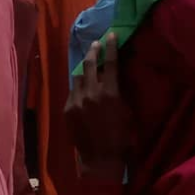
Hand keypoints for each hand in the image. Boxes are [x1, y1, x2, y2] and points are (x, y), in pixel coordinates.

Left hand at [66, 34, 130, 181]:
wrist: (101, 159)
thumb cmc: (122, 138)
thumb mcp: (127, 113)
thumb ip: (119, 93)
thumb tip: (114, 77)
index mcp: (110, 94)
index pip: (111, 64)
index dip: (111, 47)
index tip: (111, 35)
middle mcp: (91, 93)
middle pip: (90, 65)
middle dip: (94, 52)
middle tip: (97, 44)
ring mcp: (76, 101)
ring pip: (78, 77)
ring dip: (84, 70)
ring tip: (89, 64)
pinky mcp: (67, 109)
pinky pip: (72, 91)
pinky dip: (79, 87)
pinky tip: (82, 86)